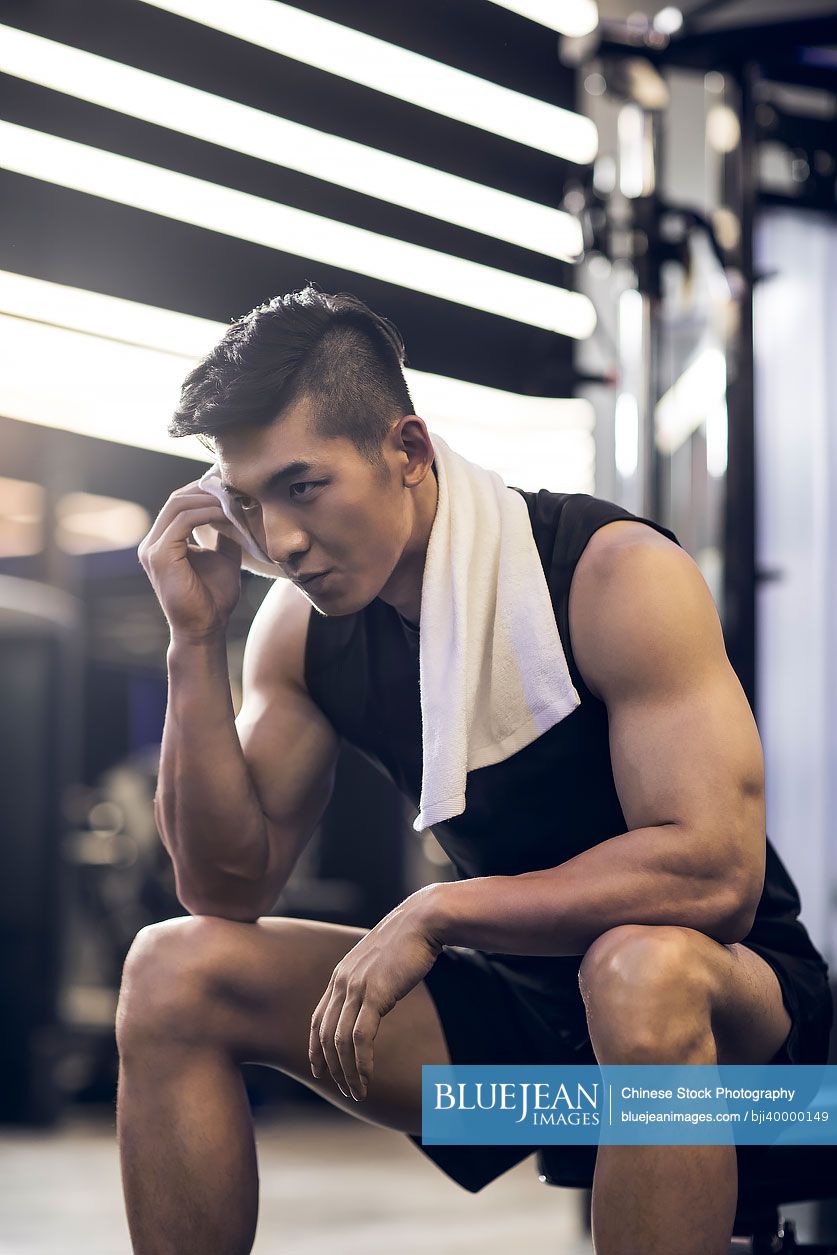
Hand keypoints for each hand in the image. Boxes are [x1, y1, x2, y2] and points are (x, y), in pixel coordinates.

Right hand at [137, 480, 243, 641]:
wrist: (206, 629)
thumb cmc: (214, 599)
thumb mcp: (223, 558)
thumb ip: (225, 535)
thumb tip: (237, 511)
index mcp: (163, 542)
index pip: (179, 504)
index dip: (204, 492)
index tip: (232, 488)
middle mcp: (153, 543)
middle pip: (177, 499)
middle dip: (206, 490)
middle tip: (235, 488)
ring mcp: (152, 548)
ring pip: (178, 505)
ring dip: (209, 499)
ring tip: (234, 500)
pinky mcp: (160, 555)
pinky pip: (183, 521)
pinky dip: (207, 513)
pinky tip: (227, 514)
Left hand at [309, 891, 443, 1102]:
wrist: (423, 921)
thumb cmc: (407, 941)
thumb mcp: (379, 962)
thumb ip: (369, 981)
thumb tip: (373, 1000)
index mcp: (341, 976)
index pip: (318, 1019)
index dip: (315, 1048)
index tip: (319, 1071)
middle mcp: (342, 982)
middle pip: (326, 1035)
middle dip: (332, 1068)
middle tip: (345, 1090)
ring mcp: (356, 987)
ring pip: (341, 1041)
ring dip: (347, 1071)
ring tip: (357, 1091)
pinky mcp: (374, 993)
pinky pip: (361, 1037)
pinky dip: (361, 1062)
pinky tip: (367, 1077)